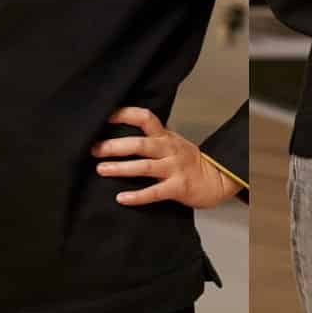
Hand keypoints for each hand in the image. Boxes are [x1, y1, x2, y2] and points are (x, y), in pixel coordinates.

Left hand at [92, 107, 242, 209]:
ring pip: (145, 166)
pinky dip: (137, 196)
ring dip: (121, 168)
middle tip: (94, 149)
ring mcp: (174, 168)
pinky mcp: (178, 187)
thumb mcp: (171, 143)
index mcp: (165, 136)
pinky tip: (121, 197)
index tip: (105, 117)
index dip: (125, 114)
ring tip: (102, 169)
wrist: (216, 179)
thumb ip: (150, 139)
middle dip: (115, 146)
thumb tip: (116, 137)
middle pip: (140, 144)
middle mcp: (168, 149)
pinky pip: (155, 192)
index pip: (145, 118)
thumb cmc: (187, 161)